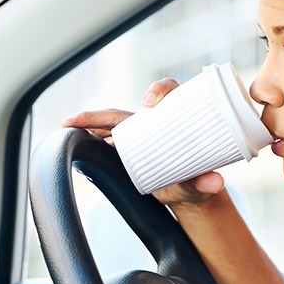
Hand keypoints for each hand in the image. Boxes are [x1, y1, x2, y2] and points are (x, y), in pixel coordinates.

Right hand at [60, 78, 224, 207]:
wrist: (187, 192)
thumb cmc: (196, 181)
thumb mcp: (200, 184)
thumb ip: (206, 183)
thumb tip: (215, 182)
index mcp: (174, 119)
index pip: (168, 92)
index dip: (159, 90)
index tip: (150, 103)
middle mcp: (151, 123)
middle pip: (124, 110)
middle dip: (100, 113)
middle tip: (83, 119)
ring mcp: (134, 136)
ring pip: (107, 123)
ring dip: (86, 123)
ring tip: (68, 125)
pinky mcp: (123, 149)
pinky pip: (103, 138)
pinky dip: (86, 135)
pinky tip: (69, 135)